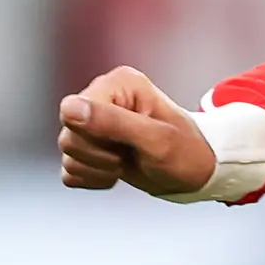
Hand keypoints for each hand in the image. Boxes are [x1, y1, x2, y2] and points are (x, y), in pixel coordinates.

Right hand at [58, 67, 215, 195]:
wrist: (196, 173)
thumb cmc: (185, 151)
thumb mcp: (155, 138)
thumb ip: (112, 121)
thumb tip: (70, 108)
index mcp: (116, 84)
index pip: (72, 111)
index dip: (95, 137)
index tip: (125, 143)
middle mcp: (100, 99)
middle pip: (68, 137)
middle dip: (99, 157)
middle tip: (129, 155)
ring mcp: (93, 124)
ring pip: (68, 154)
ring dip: (98, 169)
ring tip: (125, 163)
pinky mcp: (90, 149)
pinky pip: (70, 170)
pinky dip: (92, 179)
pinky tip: (115, 174)